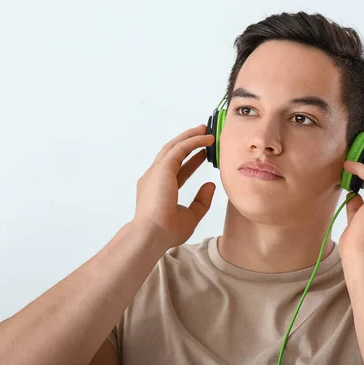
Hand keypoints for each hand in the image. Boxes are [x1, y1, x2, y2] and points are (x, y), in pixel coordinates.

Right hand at [133, 124, 215, 249]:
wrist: (152, 234)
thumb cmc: (167, 230)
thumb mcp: (191, 216)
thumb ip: (201, 201)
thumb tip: (211, 185)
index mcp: (158, 190)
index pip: (177, 170)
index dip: (191, 161)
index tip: (203, 155)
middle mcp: (154, 178)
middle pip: (173, 154)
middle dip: (188, 142)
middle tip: (203, 134)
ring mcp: (156, 172)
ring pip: (174, 147)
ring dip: (190, 136)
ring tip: (205, 130)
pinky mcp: (162, 168)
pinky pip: (180, 149)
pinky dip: (193, 141)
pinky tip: (207, 139)